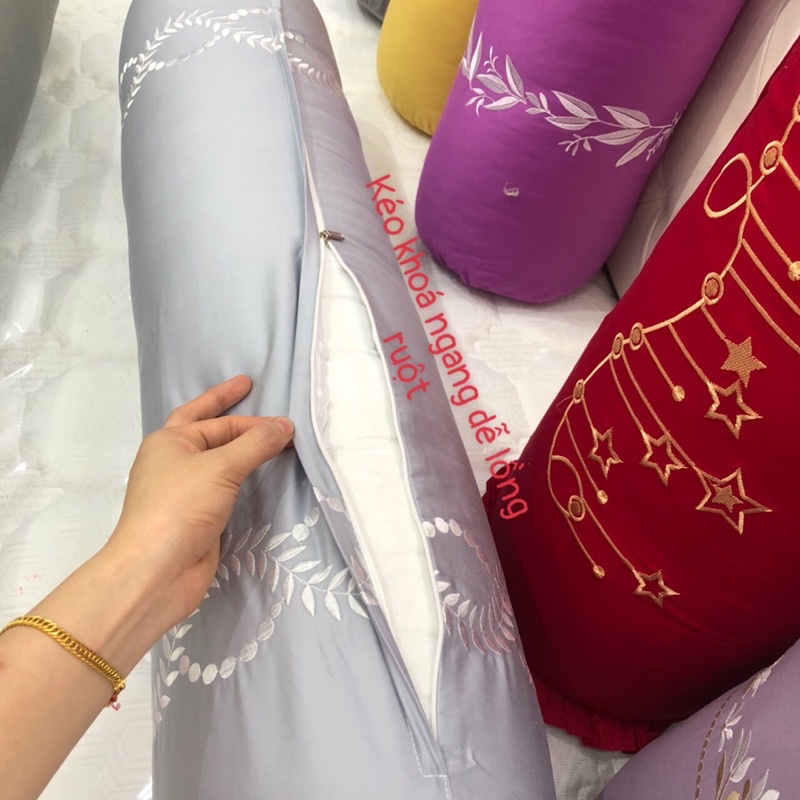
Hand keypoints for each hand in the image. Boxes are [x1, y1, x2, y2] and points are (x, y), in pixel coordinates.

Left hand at [107, 375, 292, 630]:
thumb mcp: (221, 468)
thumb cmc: (181, 508)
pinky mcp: (197, 516)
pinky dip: (241, 477)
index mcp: (169, 442)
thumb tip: (285, 425)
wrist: (157, 571)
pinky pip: (223, 486)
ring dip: (240, 448)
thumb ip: (256, 444)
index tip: (284, 420)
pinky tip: (257, 477)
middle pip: (208, 430)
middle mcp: (174, 461)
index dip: (251, 418)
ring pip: (217, 460)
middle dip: (228, 411)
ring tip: (266, 438)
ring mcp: (185, 490)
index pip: (215, 420)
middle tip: (249, 388)